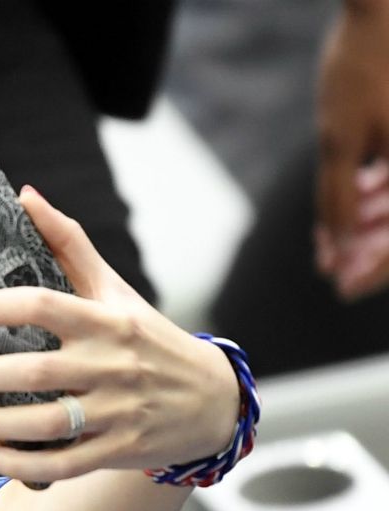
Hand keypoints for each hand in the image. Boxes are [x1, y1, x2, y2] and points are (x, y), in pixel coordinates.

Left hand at [0, 187, 240, 486]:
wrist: (214, 400)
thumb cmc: (150, 339)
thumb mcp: (116, 290)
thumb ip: (70, 245)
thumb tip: (25, 196)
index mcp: (107, 320)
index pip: (40, 305)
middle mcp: (112, 364)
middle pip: (33, 371)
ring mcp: (117, 411)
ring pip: (45, 422)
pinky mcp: (119, 449)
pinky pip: (63, 464)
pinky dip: (22, 464)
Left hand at [316, 3, 388, 299]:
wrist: (380, 11)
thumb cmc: (362, 68)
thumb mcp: (337, 138)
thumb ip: (336, 197)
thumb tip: (335, 251)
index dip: (373, 270)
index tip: (339, 286)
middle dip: (365, 251)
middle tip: (328, 267)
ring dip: (366, 224)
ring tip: (329, 237)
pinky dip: (375, 195)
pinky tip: (349, 199)